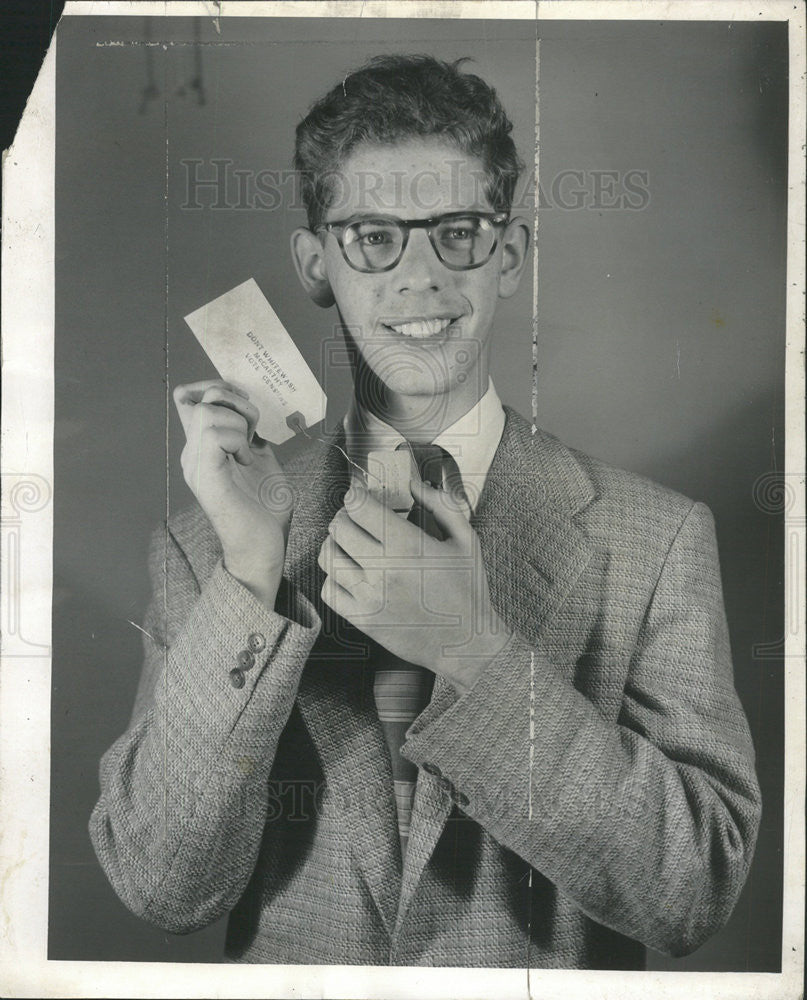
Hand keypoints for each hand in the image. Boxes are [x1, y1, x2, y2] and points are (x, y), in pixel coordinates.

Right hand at [174, 379, 291, 606]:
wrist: (262, 549)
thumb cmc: (264, 512)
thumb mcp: (262, 462)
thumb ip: (252, 439)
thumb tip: (253, 418)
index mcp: (203, 450)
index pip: (188, 400)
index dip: (215, 388)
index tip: (243, 405)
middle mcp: (192, 455)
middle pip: (200, 399)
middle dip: (235, 402)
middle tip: (254, 430)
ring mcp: (196, 466)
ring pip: (207, 413)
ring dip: (238, 423)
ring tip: (249, 450)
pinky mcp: (206, 477)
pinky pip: (213, 435)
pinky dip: (236, 440)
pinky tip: (245, 461)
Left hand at [317, 479, 512, 692]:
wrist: (467, 642)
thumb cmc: (468, 592)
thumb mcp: (467, 539)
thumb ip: (441, 504)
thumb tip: (414, 484)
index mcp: (408, 545)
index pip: (359, 506)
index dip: (356, 494)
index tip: (361, 494)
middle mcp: (383, 569)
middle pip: (338, 527)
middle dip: (345, 516)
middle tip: (357, 518)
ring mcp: (369, 596)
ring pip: (328, 556)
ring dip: (335, 544)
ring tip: (351, 544)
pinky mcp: (362, 619)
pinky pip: (328, 589)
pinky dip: (334, 577)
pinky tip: (351, 574)